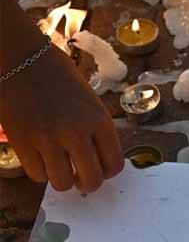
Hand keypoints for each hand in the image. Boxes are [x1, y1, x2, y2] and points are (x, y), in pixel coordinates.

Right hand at [0, 46, 122, 193]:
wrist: (21, 57)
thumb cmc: (57, 75)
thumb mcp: (89, 100)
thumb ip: (96, 129)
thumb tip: (99, 159)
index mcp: (99, 120)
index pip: (114, 164)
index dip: (108, 171)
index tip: (101, 169)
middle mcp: (77, 132)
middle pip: (92, 180)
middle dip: (88, 182)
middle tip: (81, 177)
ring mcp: (48, 139)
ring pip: (62, 183)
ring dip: (62, 179)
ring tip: (60, 167)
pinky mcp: (22, 142)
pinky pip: (37, 175)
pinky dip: (40, 172)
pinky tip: (41, 158)